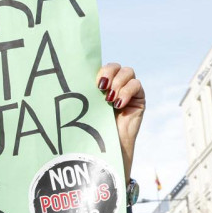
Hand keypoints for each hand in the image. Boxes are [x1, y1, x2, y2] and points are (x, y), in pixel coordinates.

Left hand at [97, 63, 143, 179]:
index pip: (103, 67)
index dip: (101, 71)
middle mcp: (115, 84)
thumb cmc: (93, 127)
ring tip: (109, 99)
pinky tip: (118, 104)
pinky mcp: (138, 98)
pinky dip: (127, 92)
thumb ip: (86, 92)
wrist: (107, 146)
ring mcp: (128, 90)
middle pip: (116, 66)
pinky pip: (137, 85)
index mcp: (101, 84)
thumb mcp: (88, 106)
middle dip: (109, 74)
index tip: (95, 83)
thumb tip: (73, 78)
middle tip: (101, 88)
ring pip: (128, 72)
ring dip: (118, 83)